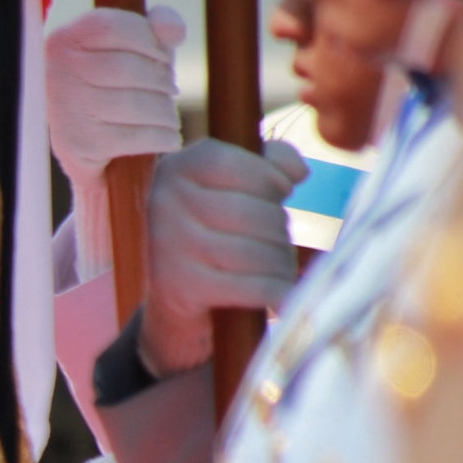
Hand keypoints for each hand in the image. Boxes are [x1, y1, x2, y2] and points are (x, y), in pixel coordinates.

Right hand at [46, 6, 184, 195]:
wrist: (89, 150)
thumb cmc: (118, 88)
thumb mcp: (138, 50)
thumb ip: (159, 27)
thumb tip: (173, 34)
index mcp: (65, 40)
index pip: (110, 28)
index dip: (148, 40)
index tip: (164, 59)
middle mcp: (56, 72)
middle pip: (124, 69)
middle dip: (160, 81)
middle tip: (171, 92)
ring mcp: (63, 109)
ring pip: (131, 104)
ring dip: (164, 112)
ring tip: (170, 118)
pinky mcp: (75, 143)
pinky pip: (130, 137)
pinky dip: (160, 138)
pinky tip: (170, 139)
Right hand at [141, 139, 309, 375]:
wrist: (173, 300)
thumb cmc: (215, 231)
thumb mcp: (234, 185)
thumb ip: (270, 161)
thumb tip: (298, 172)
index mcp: (175, 168)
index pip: (237, 165)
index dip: (271, 178)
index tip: (282, 193)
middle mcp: (163, 203)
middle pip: (254, 213)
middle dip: (280, 231)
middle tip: (278, 242)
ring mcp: (168, 247)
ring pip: (257, 252)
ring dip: (282, 265)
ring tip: (280, 269)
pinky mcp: (180, 288)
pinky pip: (252, 286)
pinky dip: (276, 293)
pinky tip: (281, 297)